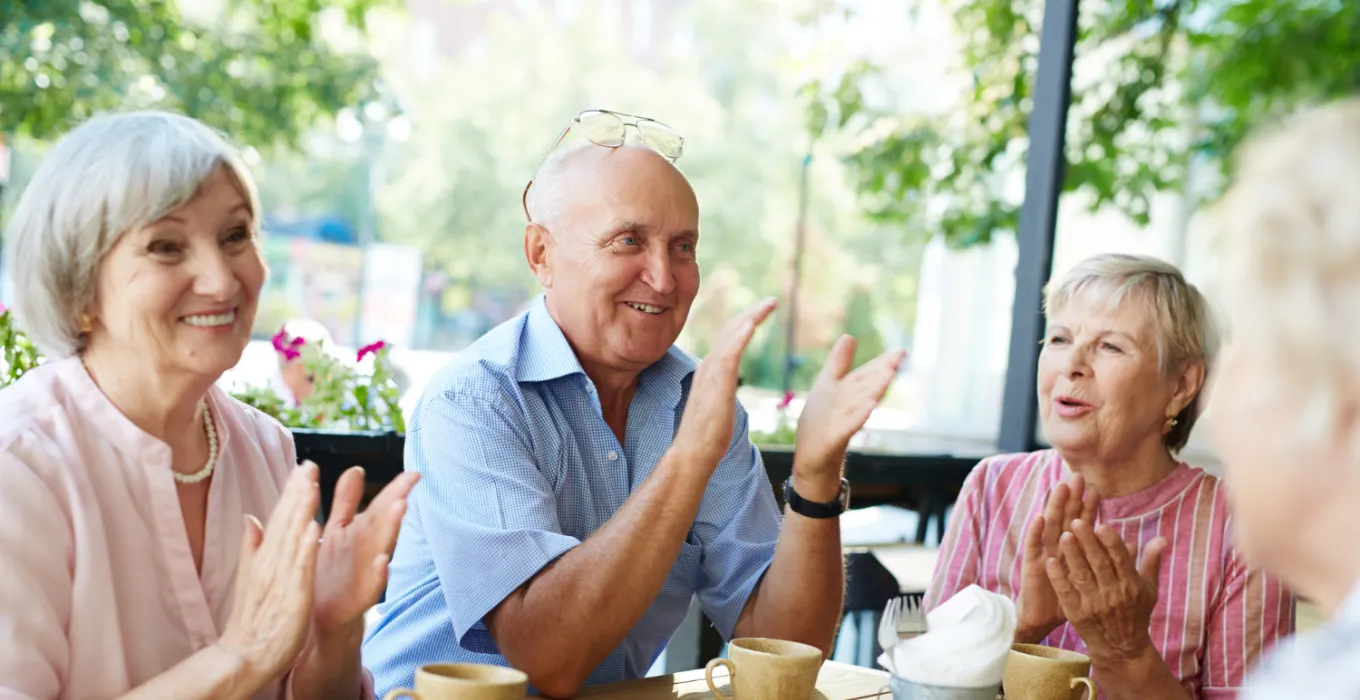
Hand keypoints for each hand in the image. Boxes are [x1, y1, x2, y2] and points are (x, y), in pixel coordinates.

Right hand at [217, 463, 321, 681]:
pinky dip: (305, 550)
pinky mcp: (292, 598)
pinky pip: (300, 571)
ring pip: (293, 539)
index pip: (280, 518)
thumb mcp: (252, 576)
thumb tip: (250, 517)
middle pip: (285, 522)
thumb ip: (252, 546)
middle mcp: (271, 563)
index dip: (292, 492)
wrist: (243, 657)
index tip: (304, 465)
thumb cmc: (253, 618)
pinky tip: (314, 530)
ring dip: (302, 511)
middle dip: (298, 492)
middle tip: (309, 463)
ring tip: (312, 484)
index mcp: (266, 557)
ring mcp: (281, 580)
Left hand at [312, 466, 421, 638]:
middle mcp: (367, 550)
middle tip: (411, 483)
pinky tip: (383, 561)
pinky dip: (378, 574)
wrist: (318, 618)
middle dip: (397, 502)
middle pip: (385, 522)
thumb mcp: (336, 532)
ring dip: (393, 529)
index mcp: (360, 532)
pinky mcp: (358, 598)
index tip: (414, 473)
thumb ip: (346, 501)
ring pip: (382, 547)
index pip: (381, 505)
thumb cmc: (329, 574)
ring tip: (401, 508)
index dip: (396, 488)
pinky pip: (371, 585)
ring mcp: (366, 573)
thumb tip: (356, 468)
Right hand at [674, 298, 776, 468]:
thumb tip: (726, 388)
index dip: (744, 322)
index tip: (760, 312)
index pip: (727, 338)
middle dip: (751, 313)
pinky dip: (739, 336)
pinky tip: (752, 324)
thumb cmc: (706, 437)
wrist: (692, 455)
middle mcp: (708, 366)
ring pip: (730, 336)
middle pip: (729, 330)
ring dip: (750, 317)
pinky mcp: (717, 386)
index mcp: (709, 371)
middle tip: (771, 301)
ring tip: (769, 304)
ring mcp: (711, 375)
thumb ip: (721, 390)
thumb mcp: (717, 404)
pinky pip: (729, 355)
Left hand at [792, 336, 905, 497]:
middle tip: (900, 357)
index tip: (900, 351)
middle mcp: (851, 405)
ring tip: (889, 374)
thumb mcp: (827, 385)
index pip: (868, 374)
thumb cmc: (821, 421)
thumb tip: (849, 335)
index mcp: (849, 391)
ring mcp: (845, 421)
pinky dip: (859, 415)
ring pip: (863, 403)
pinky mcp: (835, 437)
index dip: (882, 363)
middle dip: (883, 372)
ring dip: (876, 389)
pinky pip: (849, 425)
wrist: (812, 457)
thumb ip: (839, 362)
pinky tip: (870, 406)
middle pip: (869, 386)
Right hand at [1016, 474, 1098, 641]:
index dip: (1088, 508)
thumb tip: (1132, 543)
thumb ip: (1111, 559)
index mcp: (1074, 549)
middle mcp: (1057, 547)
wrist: (1044, 618)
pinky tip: (1040, 517)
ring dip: (1054, 507)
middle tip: (1078, 478)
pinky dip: (1035, 531)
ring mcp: (1044, 554)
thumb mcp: (1094, 578)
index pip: (1083, 523)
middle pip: (1066, 518)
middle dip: (1072, 499)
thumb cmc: (1072, 598)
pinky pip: (1033, 546)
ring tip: (1060, 488)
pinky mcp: (1032, 565)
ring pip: (1050, 526)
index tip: (1096, 490)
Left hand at [1046, 519, 1166, 664]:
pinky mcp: (1077, 614)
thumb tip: (1162, 538)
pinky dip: (1058, 577)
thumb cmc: (1135, 613)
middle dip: (1087, 542)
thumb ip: (1151, 562)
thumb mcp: (1149, 590)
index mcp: (1131, 586)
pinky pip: (1066, 592)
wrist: (1121, 648)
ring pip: (1081, 575)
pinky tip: (1050, 562)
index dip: (1110, 542)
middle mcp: (1113, 594)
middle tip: (1076, 522)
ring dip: (1072, 555)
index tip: (1101, 525)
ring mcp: (1094, 605)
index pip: (1120, 559)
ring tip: (1064, 535)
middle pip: (1099, 564)